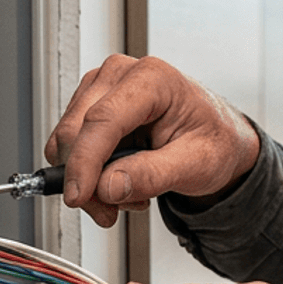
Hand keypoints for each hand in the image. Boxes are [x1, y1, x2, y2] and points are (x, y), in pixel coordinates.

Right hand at [44, 54, 260, 226]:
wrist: (216, 137)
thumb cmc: (213, 141)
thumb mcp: (197, 165)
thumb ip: (152, 175)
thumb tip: (108, 187)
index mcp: (153, 78)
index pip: (103, 119)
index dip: (84, 162)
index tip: (78, 196)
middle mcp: (121, 74)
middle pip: (76, 131)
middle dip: (87, 180)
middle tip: (115, 209)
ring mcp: (101, 87)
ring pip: (66, 142)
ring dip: (90, 179)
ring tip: (129, 190)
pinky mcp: (89, 105)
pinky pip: (69, 146)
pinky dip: (87, 172)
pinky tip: (117, 178)